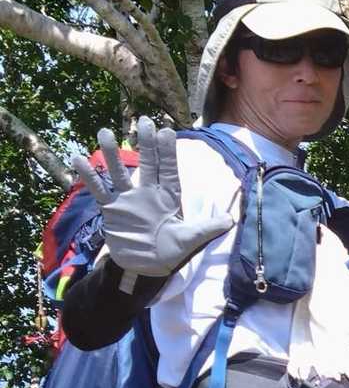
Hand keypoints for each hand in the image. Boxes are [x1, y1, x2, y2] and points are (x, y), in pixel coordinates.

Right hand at [73, 117, 232, 288]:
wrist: (146, 267)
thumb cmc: (171, 252)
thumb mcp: (191, 239)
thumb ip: (209, 227)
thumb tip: (231, 219)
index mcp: (169, 197)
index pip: (169, 169)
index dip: (167, 151)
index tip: (167, 130)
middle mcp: (148, 193)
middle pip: (147, 163)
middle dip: (145, 143)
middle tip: (143, 120)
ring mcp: (128, 199)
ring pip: (120, 172)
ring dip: (112, 153)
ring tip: (105, 132)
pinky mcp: (111, 209)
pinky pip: (99, 190)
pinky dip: (90, 177)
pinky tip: (78, 159)